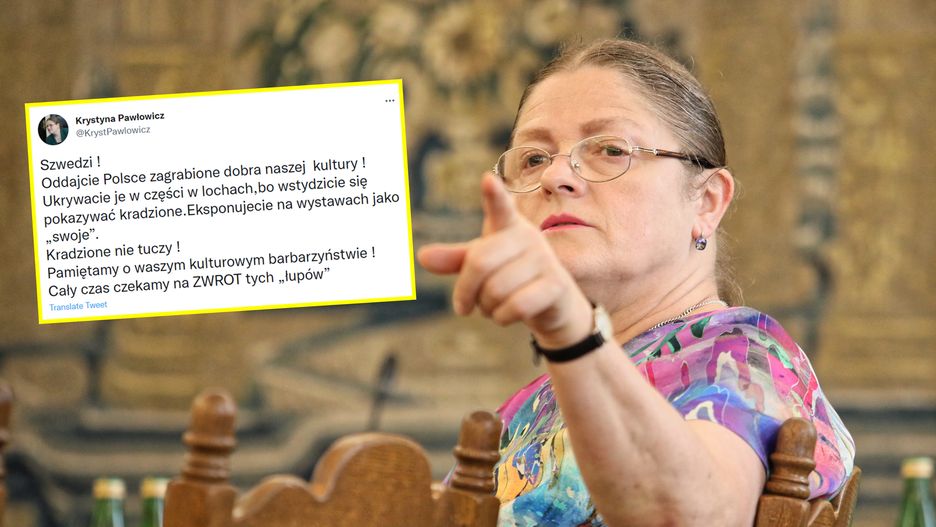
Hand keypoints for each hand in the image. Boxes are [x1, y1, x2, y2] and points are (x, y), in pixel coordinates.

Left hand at [417, 173, 592, 348]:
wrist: (554, 303)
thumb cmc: (511, 275)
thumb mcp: (481, 265)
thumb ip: (454, 259)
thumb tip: (422, 256)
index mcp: (507, 225)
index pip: (499, 206)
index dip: (493, 194)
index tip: (487, 180)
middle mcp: (528, 236)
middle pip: (480, 263)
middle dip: (466, 292)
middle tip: (463, 306)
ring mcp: (545, 259)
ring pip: (496, 290)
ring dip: (487, 308)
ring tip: (494, 307)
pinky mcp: (557, 284)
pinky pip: (516, 307)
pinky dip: (502, 318)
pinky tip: (506, 316)